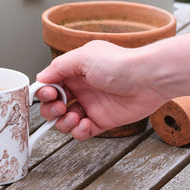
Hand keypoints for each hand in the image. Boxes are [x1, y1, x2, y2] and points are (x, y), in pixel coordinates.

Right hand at [36, 40, 167, 139]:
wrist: (148, 79)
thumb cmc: (119, 63)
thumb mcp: (82, 57)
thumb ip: (58, 67)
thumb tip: (41, 78)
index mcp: (73, 71)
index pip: (49, 84)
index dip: (44, 92)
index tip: (48, 95)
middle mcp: (80, 88)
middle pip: (53, 105)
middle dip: (51, 109)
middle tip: (60, 107)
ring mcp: (90, 105)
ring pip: (64, 120)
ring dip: (63, 122)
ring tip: (73, 117)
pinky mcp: (102, 120)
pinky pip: (82, 131)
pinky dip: (78, 132)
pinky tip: (84, 124)